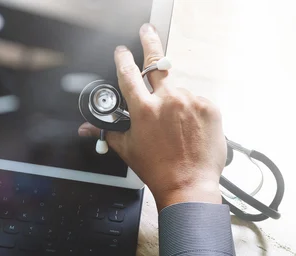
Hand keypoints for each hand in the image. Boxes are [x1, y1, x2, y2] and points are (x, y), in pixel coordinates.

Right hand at [79, 23, 226, 210]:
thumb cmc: (158, 170)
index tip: (122, 51)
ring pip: (178, 91)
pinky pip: (196, 102)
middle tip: (147, 30)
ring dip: (174, 101)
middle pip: (156, 62)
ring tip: (175, 128)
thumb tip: (85, 129)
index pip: (128, 74)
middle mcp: (168, 100)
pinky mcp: (209, 108)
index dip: (122, 59)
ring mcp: (191, 101)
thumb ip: (107, 132)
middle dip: (149, 42)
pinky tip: (188, 130)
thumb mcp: (128, 149)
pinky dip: (191, 111)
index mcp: (144, 109)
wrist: (189, 185)